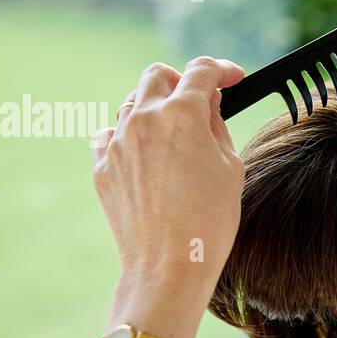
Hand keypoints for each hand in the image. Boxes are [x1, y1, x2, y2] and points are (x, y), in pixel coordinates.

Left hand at [92, 56, 246, 337]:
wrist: (169, 267)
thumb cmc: (210, 221)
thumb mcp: (230, 168)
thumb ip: (216, 126)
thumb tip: (207, 103)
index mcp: (181, 114)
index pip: (202, 71)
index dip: (223, 70)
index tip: (233, 79)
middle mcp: (143, 119)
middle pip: (158, 76)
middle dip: (181, 82)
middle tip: (200, 103)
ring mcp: (118, 142)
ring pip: (132, 104)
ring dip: (155, 110)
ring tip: (175, 136)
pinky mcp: (103, 167)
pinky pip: (112, 136)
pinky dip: (130, 138)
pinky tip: (147, 156)